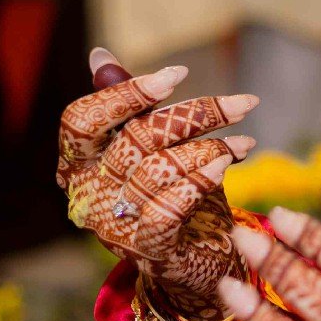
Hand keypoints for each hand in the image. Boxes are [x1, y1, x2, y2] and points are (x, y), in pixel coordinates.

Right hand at [57, 47, 258, 319]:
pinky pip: (171, 206)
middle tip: (243, 103)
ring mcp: (114, 225)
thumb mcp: (152, 147)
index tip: (179, 75)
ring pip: (159, 168)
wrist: (199, 263)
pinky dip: (202, 179)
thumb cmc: (173, 195)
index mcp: (77, 164)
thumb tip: (99, 56)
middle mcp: (87, 194)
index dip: (125, 93)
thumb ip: (125, 105)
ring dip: (211, 147)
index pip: (80, 119)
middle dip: (196, 114)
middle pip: (135, 137)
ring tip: (244, 140)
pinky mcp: (147, 248)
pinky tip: (229, 163)